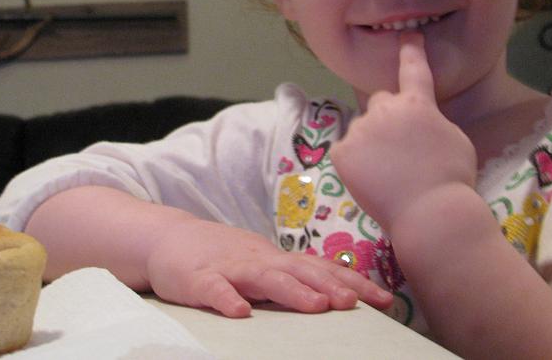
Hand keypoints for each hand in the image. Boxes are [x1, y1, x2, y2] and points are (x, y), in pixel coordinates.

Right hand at [145, 218, 392, 317]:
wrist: (167, 238)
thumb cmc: (220, 255)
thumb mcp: (260, 263)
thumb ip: (291, 276)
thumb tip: (337, 293)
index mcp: (275, 258)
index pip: (319, 268)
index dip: (352, 282)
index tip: (384, 300)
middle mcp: (258, 260)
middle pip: (299, 271)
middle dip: (330, 286)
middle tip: (357, 303)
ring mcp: (228, 268)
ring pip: (263, 278)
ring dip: (292, 291)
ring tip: (316, 307)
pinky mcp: (197, 279)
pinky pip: (214, 289)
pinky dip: (227, 299)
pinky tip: (240, 313)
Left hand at [330, 31, 477, 233]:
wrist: (429, 213)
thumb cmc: (452, 179)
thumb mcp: (454, 139)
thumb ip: (431, 122)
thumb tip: (418, 123)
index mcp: (417, 104)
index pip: (414, 70)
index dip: (411, 50)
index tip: (408, 34)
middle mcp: (385, 109)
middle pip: (380, 102)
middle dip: (387, 118)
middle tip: (399, 149)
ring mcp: (361, 129)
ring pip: (362, 130)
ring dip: (371, 143)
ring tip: (389, 173)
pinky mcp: (342, 151)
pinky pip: (346, 151)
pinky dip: (355, 163)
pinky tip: (372, 180)